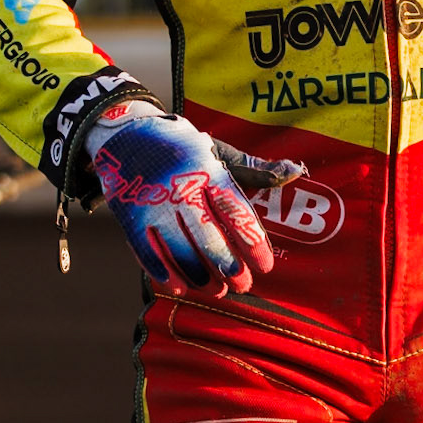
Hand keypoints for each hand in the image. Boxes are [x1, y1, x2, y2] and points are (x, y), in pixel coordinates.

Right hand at [87, 104, 304, 296]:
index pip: (237, 212)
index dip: (253, 244)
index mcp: (208, 169)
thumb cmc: (182, 147)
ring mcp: (153, 203)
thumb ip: (255, 169)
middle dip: (229, 268)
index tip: (266, 266)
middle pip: (209, 237)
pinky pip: (147, 252)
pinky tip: (180, 287)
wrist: (125, 132)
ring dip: (200, 277)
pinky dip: (163, 273)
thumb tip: (297, 171)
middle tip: (243, 285)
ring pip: (179, 250)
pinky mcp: (130, 215)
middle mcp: (181, 186)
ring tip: (215, 289)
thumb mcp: (218, 151)